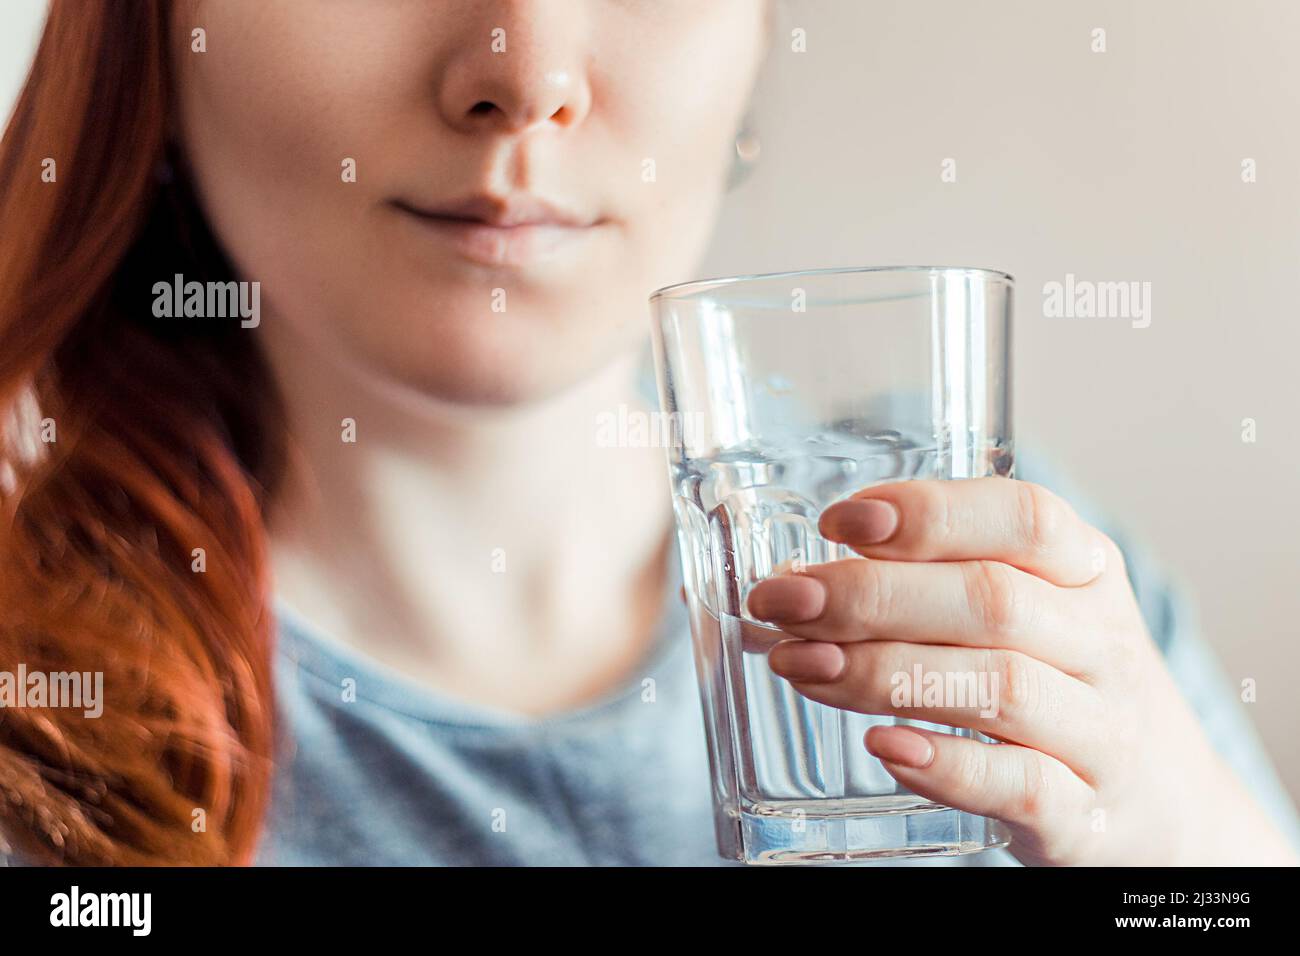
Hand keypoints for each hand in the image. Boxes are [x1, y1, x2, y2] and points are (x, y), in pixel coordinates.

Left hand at [746, 476, 1296, 865]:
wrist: (1167, 810)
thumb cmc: (1061, 688)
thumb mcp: (1027, 616)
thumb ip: (930, 587)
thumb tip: (795, 583)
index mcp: (1086, 573)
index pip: (1022, 517)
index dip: (928, 512)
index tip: (839, 521)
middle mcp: (1102, 645)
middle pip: (990, 601)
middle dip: (870, 595)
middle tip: (781, 602)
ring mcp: (1102, 734)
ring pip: (998, 687)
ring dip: (883, 672)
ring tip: (798, 665)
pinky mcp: (1086, 817)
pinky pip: (1021, 786)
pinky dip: (945, 766)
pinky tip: (880, 747)